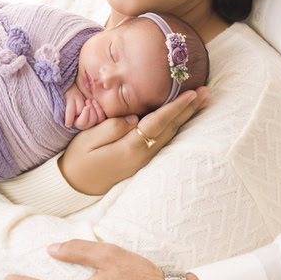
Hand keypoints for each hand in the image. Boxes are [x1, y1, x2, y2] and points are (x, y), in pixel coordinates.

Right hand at [57, 87, 208, 194]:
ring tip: (202, 102)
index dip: (176, 107)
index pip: (158, 122)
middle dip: (189, 109)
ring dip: (187, 117)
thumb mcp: (88, 140)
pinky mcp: (142, 161)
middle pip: (171, 128)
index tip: (192, 93)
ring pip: (171, 135)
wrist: (73, 187)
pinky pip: (164, 140)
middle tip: (207, 92)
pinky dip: (176, 126)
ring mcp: (144, 160)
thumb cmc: (78, 159)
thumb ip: (112, 126)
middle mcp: (142, 155)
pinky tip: (183, 119)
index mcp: (130, 148)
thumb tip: (134, 118)